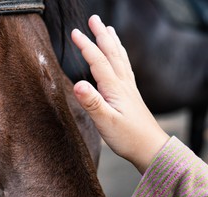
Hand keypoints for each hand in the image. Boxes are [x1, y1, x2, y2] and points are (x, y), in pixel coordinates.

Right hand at [71, 15, 169, 173]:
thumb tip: (77, 83)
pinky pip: (125, 68)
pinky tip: (119, 56)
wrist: (150, 147)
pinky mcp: (130, 94)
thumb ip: (91, 103)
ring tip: (108, 29)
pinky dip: (120, 56)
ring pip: (120, 58)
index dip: (85, 46)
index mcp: (114, 88)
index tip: (74, 32)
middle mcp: (123, 83)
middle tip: (93, 19)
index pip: (97, 61)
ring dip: (112, 42)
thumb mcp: (106, 122)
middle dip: (101, 35)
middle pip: (111, 53)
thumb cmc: (127, 137)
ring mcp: (128, 88)